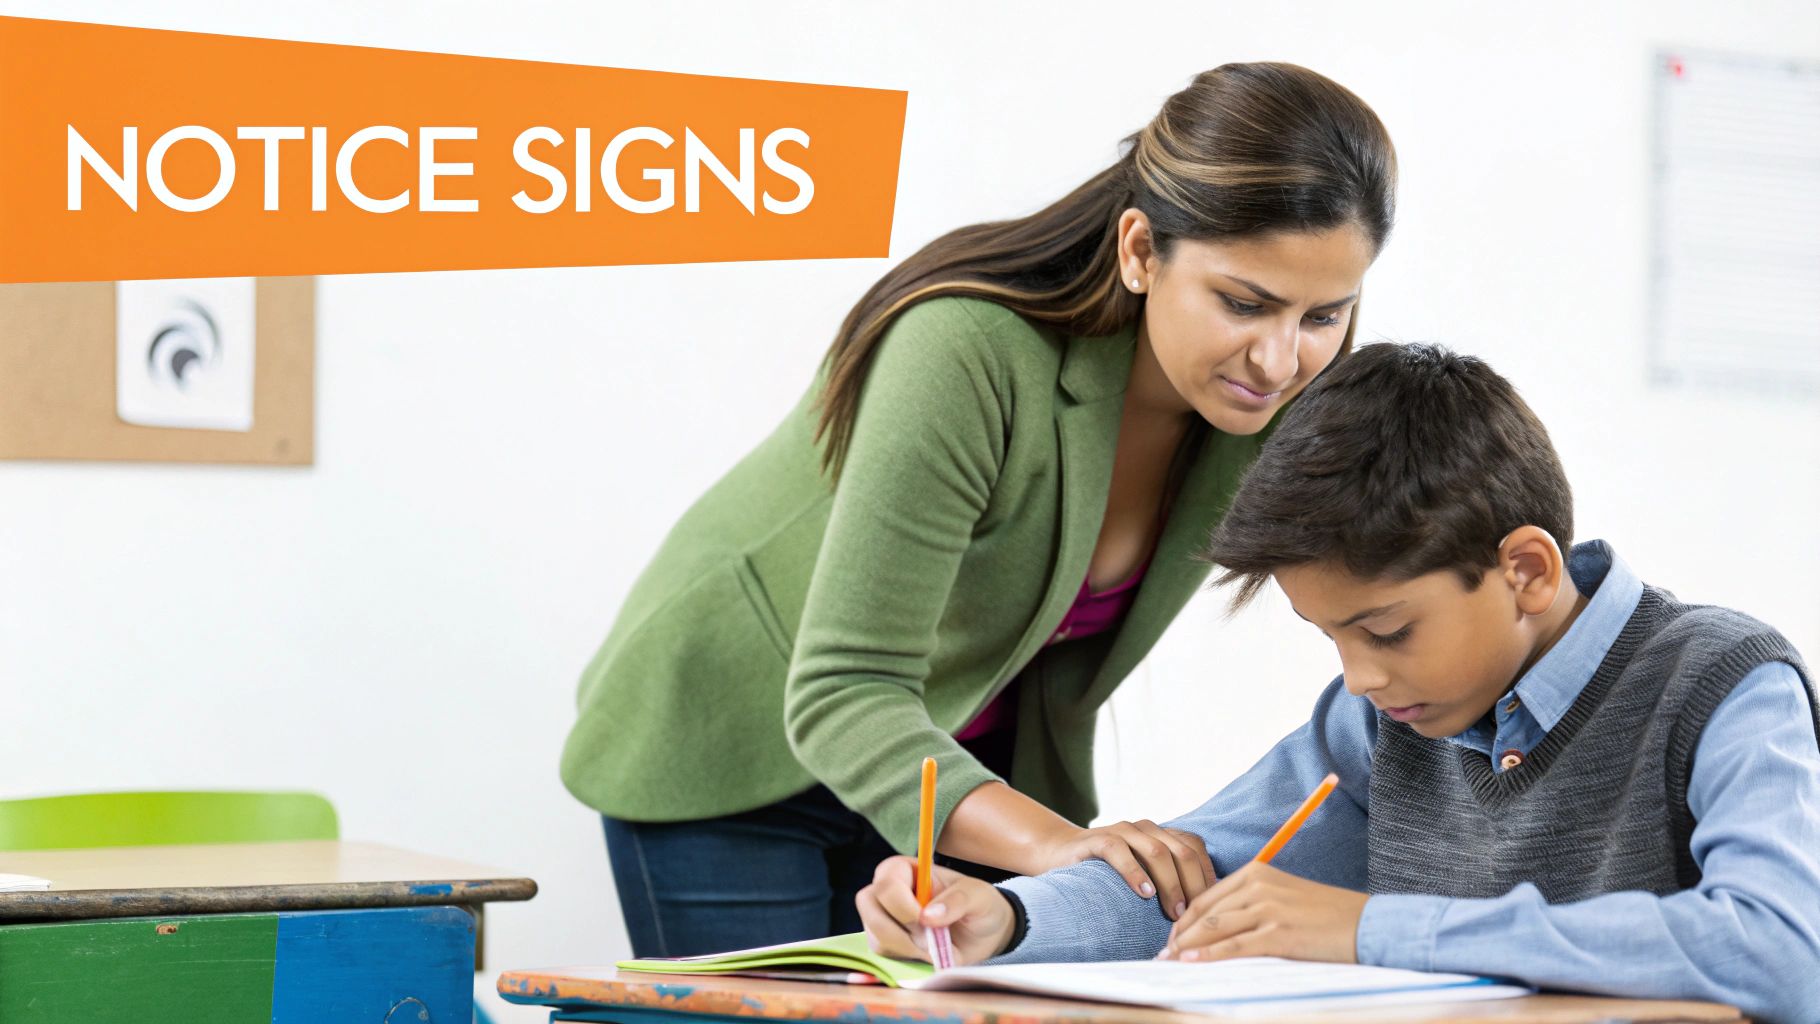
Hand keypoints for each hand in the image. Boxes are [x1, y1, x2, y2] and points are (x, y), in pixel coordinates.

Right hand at [855, 856, 1015, 965]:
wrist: (982, 934)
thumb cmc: (978, 905)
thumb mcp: (978, 896)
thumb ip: (957, 900)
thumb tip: (928, 917)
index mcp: (903, 869)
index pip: (887, 885)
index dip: (905, 909)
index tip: (930, 923)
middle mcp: (886, 890)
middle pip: (869, 907)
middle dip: (900, 931)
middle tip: (929, 939)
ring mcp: (881, 916)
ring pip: (875, 935)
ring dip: (907, 948)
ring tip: (933, 946)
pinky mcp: (884, 941)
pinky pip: (882, 953)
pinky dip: (906, 958)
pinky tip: (926, 953)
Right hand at [1034, 821, 1215, 920]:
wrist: (1058, 853)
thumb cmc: (1106, 872)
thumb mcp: (1142, 873)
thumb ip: (1167, 880)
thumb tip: (1201, 910)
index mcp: (1161, 834)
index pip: (1195, 848)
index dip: (1206, 876)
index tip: (1209, 908)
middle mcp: (1146, 829)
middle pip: (1182, 851)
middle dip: (1193, 885)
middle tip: (1192, 916)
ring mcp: (1122, 831)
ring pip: (1157, 850)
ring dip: (1170, 883)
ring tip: (1174, 911)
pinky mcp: (1097, 839)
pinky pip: (1120, 851)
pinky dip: (1135, 872)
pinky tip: (1144, 893)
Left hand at [1157, 862, 1366, 963]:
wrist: (1368, 925)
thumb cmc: (1327, 916)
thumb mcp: (1285, 898)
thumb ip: (1253, 905)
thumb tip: (1219, 927)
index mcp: (1258, 873)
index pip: (1207, 896)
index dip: (1185, 920)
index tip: (1172, 938)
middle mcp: (1259, 885)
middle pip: (1205, 911)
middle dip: (1179, 935)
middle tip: (1163, 956)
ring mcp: (1268, 908)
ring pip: (1214, 928)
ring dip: (1187, 946)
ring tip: (1170, 962)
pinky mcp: (1279, 933)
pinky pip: (1234, 946)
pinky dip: (1208, 955)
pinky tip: (1191, 962)